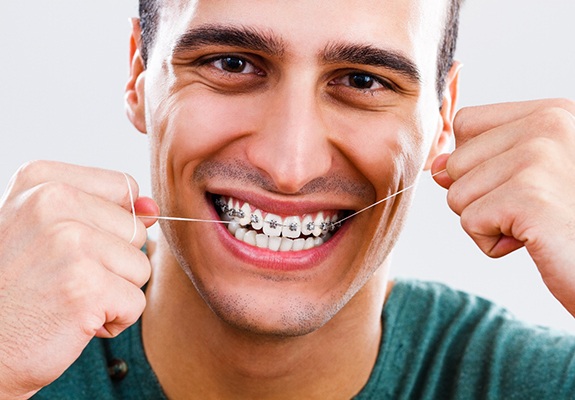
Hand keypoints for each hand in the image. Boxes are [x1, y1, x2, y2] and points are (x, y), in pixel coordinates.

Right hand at [0, 161, 157, 398]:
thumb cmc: (15, 287)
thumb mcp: (45, 229)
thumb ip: (103, 209)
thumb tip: (152, 209)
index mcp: (41, 180)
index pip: (125, 187)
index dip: (112, 225)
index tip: (71, 246)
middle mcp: (52, 202)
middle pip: (136, 230)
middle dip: (113, 263)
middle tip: (63, 278)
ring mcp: (70, 243)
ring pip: (140, 266)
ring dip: (114, 292)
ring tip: (67, 298)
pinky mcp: (87, 287)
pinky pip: (136, 302)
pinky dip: (113, 320)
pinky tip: (74, 320)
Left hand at [432, 99, 574, 315]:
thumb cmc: (567, 221)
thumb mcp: (530, 178)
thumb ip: (484, 162)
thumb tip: (437, 166)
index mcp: (551, 113)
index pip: (466, 123)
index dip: (474, 161)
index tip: (516, 183)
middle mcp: (548, 125)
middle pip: (455, 163)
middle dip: (480, 198)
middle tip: (530, 209)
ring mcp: (538, 158)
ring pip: (457, 195)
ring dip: (487, 222)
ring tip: (534, 224)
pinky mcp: (527, 197)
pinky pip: (469, 222)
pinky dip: (492, 243)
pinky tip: (532, 241)